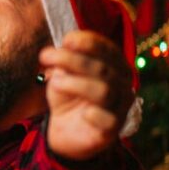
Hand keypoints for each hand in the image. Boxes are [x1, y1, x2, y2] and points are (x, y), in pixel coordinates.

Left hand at [40, 30, 133, 160]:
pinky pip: (108, 120)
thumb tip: (66, 46)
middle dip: (72, 60)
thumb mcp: (62, 73)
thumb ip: (65, 60)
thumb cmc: (67, 94)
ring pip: (104, 91)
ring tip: (55, 83)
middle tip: (45, 57)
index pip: (108, 49)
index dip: (89, 42)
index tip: (66, 40)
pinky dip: (94, 114)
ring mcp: (120, 106)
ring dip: (76, 84)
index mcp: (114, 65)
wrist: (65, 128)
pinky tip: (84, 113)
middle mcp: (123, 84)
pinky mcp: (112, 129)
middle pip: (102, 68)